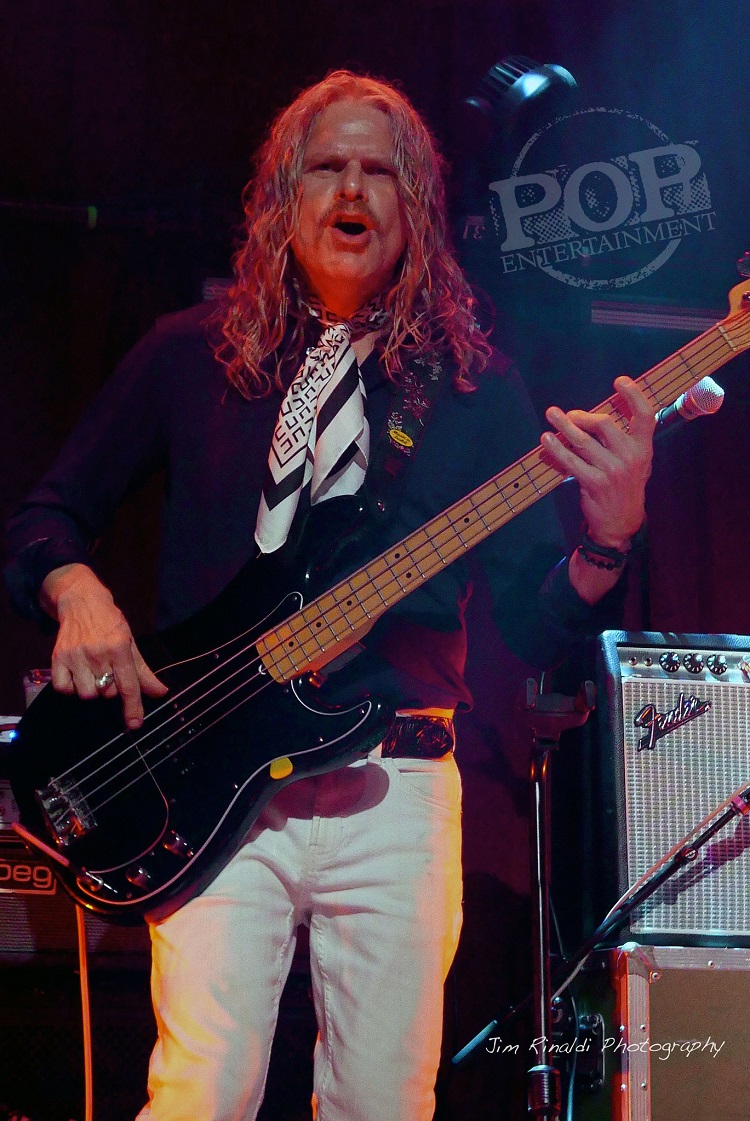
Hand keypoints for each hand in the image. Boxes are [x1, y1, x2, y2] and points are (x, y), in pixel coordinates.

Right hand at [41, 564, 167, 728]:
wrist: (81, 601)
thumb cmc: (110, 624)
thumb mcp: (130, 643)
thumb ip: (143, 671)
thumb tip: (161, 692)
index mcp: (119, 649)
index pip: (129, 686)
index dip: (133, 708)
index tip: (135, 725)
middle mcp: (98, 653)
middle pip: (107, 693)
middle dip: (110, 687)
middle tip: (108, 670)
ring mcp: (76, 656)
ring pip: (86, 694)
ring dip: (92, 688)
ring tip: (92, 671)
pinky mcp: (58, 658)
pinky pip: (64, 689)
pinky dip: (71, 687)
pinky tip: (76, 674)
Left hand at [541, 376, 654, 548]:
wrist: (621, 523)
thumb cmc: (625, 486)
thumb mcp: (636, 462)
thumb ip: (624, 440)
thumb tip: (595, 416)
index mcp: (643, 448)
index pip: (645, 416)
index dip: (634, 395)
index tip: (619, 381)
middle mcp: (630, 457)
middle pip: (603, 424)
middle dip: (582, 415)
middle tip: (568, 415)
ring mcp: (612, 471)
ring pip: (582, 441)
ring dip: (564, 426)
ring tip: (551, 414)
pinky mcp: (594, 483)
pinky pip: (571, 462)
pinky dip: (556, 449)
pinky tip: (546, 440)